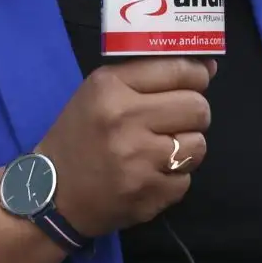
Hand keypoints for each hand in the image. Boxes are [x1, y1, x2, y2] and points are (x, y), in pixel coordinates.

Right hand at [35, 57, 214, 236]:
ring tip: (161, 150)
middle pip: (197, 108)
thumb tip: (209, 66)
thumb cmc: (80, 136)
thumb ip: (150, 75)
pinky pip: (186, 179)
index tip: (198, 80)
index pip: (179, 70)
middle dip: (194, 114)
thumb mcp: (100, 93)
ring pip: (198, 145)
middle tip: (177, 120)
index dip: (198, 75)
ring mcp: (138, 160)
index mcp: (110, 87)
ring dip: (186, 148)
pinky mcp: (148, 193)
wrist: (52, 195)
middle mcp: (125, 120)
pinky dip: (174, 178)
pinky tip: (150, 175)